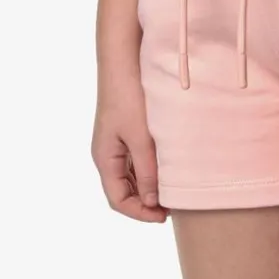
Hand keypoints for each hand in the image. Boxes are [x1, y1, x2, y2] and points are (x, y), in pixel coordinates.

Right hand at [92, 74, 167, 222]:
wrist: (124, 61)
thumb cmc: (129, 97)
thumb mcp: (141, 138)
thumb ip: (147, 171)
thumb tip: (152, 202)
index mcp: (105, 159)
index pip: (118, 200)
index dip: (140, 213)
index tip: (164, 217)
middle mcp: (108, 155)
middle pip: (124, 191)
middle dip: (146, 203)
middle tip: (174, 206)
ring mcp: (116, 145)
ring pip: (132, 178)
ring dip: (150, 187)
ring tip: (174, 190)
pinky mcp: (127, 133)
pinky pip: (137, 162)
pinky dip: (151, 171)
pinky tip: (169, 170)